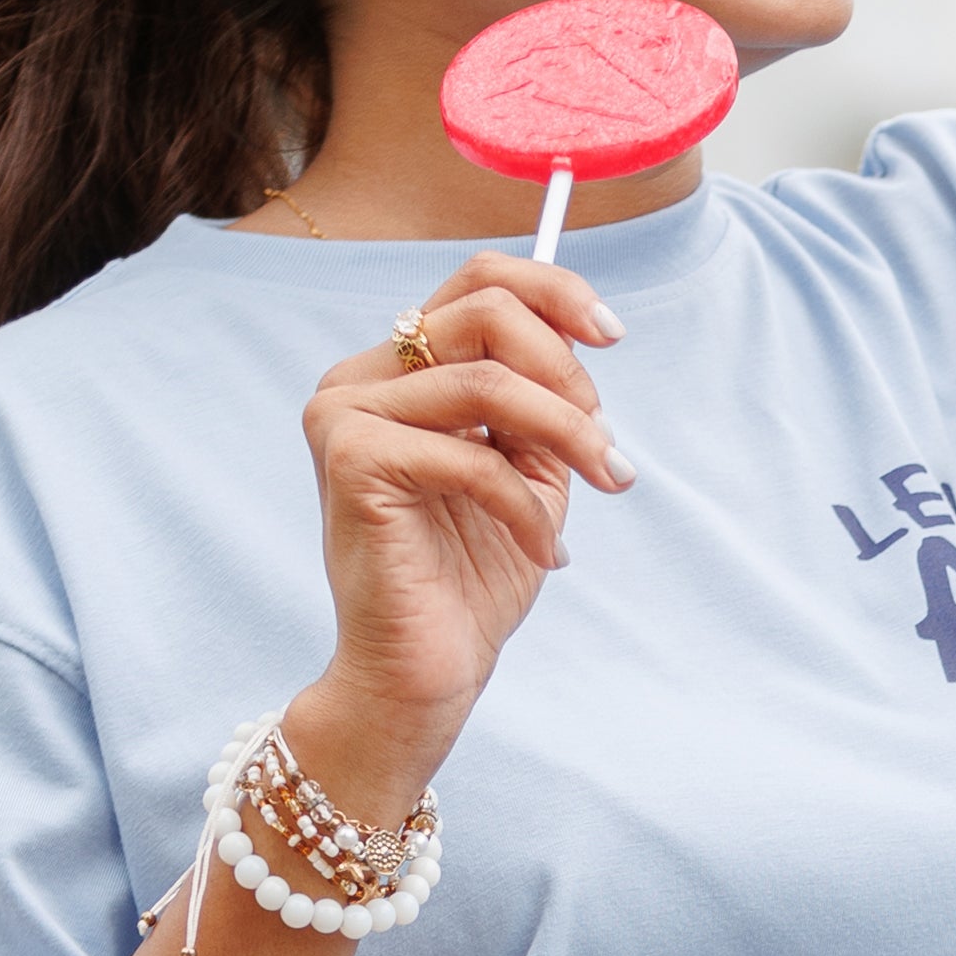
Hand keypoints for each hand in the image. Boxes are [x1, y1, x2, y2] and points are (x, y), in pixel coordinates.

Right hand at [294, 256, 630, 800]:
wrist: (422, 672)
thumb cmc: (472, 574)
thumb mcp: (528, 465)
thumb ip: (543, 396)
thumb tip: (584, 330)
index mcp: (395, 370)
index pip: (477, 282)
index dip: (555, 292)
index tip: (612, 336)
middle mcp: (357, 379)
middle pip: (485, 312)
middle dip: (568, 374)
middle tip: (603, 444)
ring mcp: (344, 415)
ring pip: (490, 383)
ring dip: (568, 435)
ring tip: (603, 484)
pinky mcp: (351, 461)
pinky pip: (473, 456)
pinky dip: (528, 504)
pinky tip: (548, 550)